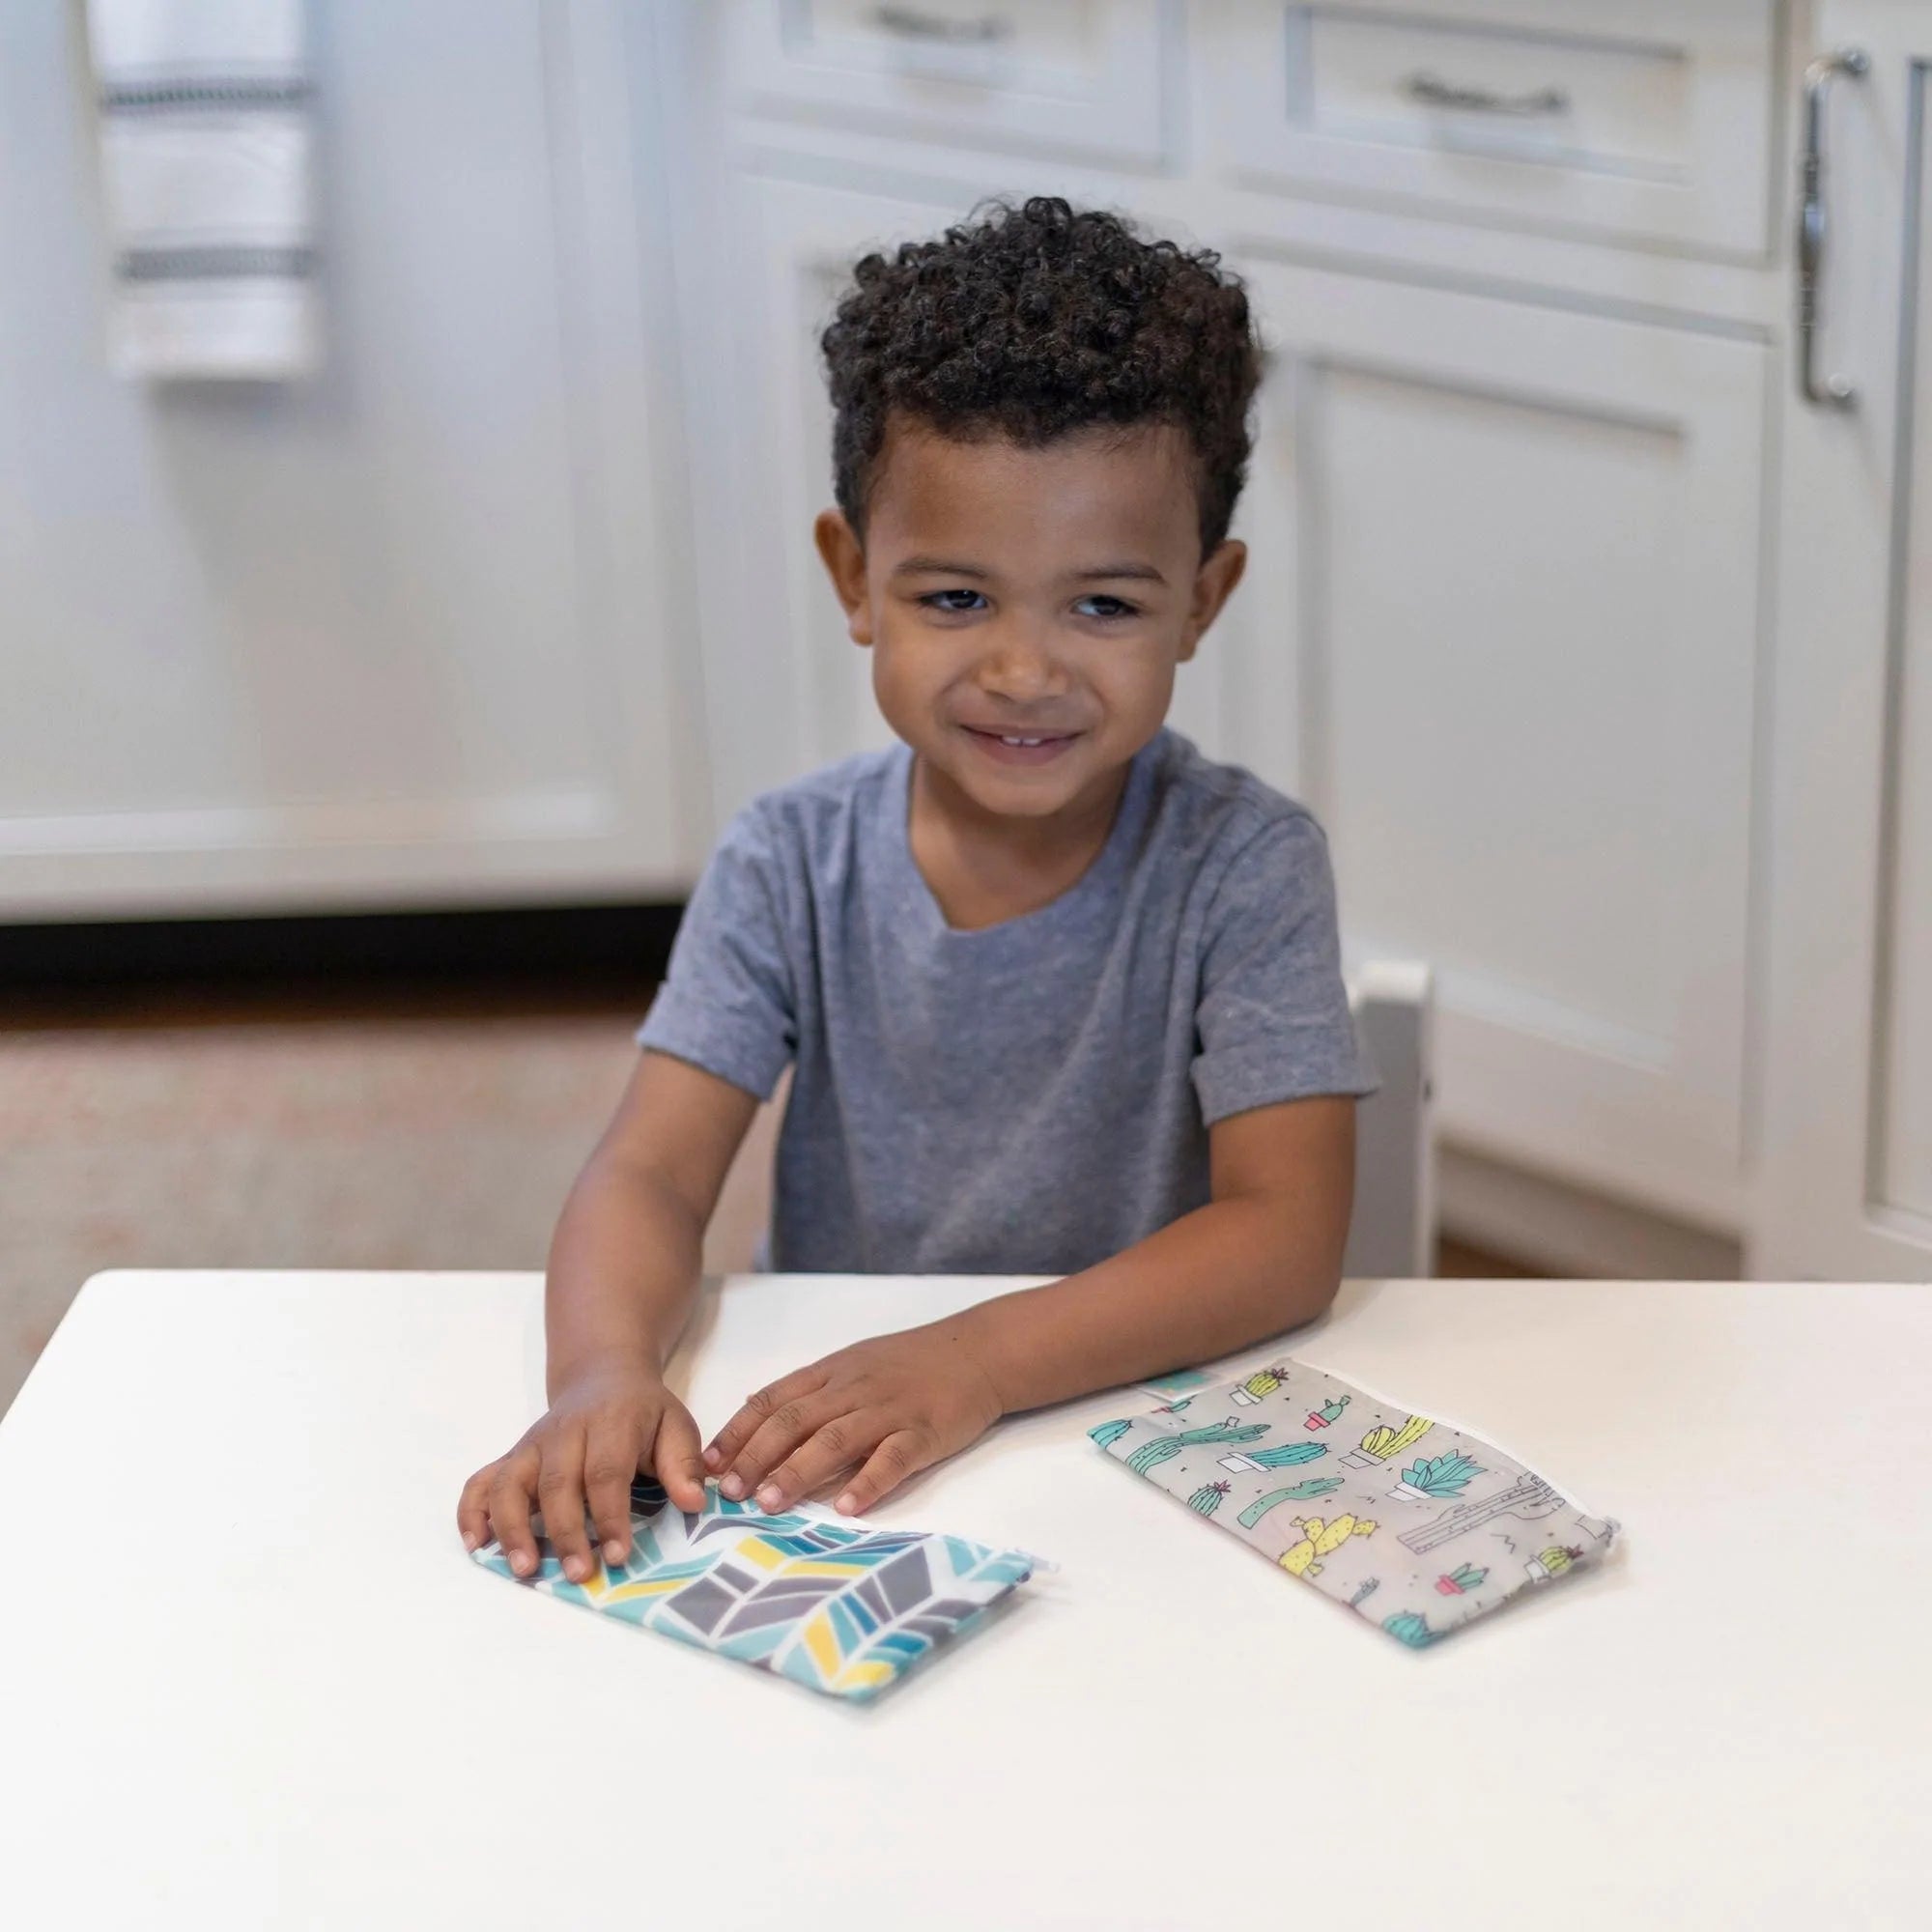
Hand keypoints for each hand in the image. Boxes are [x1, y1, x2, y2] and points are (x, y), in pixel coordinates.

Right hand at [456, 1361, 707, 1582]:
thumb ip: (684, 1463)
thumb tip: (695, 1503)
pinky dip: (473, 1512)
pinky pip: (481, 1482)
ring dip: (513, 1528)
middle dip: (565, 1531)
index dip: (611, 1515)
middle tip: (578, 1573)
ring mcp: (531, 1445)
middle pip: (556, 1483)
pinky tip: (478, 1545)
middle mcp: (563, 1432)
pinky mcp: (511, 1457)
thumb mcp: (675, 1425)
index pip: (605, 1471)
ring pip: (511, 1484)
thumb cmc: (643, 1412)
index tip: (619, 1556)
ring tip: (525, 1569)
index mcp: (609, 1422)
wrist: (603, 1377)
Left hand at [702, 1321, 1006, 1516]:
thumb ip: (808, 1389)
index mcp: (831, 1373)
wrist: (976, 1351)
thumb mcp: (852, 1363)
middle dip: (757, 1457)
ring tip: (771, 1504)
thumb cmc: (910, 1362)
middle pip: (795, 1421)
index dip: (738, 1432)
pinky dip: (869, 1481)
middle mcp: (853, 1389)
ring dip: (799, 1472)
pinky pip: (893, 1457)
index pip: (773, 1400)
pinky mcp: (924, 1432)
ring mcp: (889, 1410)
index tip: (709, 1465)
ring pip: (835, 1439)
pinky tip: (849, 1507)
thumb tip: (752, 1407)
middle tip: (730, 1494)